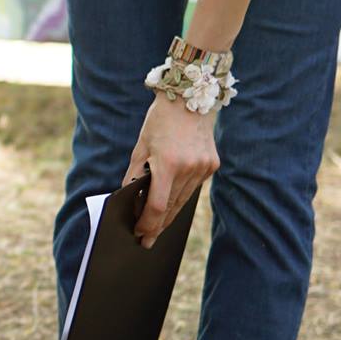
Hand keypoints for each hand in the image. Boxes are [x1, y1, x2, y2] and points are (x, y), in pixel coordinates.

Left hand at [126, 94, 217, 247]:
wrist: (189, 98)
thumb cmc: (159, 122)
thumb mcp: (140, 147)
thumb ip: (134, 175)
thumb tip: (129, 199)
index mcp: (169, 164)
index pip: (158, 205)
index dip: (148, 223)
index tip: (140, 233)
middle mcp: (190, 168)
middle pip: (172, 207)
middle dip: (158, 225)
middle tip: (147, 241)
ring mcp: (204, 167)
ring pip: (184, 200)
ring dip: (170, 215)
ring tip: (157, 228)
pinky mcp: (212, 165)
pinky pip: (194, 187)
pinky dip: (182, 196)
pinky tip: (172, 204)